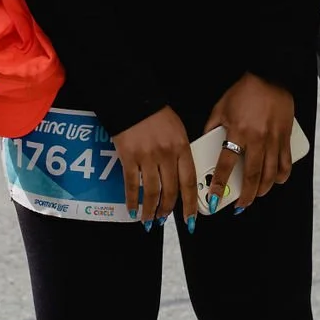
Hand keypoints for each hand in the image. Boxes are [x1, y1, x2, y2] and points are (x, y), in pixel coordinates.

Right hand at [112, 106, 197, 225]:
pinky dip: (133, 201)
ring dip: (151, 210)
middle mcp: (166, 154)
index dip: (190, 204)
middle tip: (164, 219)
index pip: (189, 181)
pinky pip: (132, 185)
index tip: (190, 219)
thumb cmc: (156, 115)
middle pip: (170, 190)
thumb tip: (180, 178)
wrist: (133, 99)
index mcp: (181, 146)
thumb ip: (180, 153)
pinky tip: (133, 209)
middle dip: (167, 210)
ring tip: (149, 220)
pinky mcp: (129, 157)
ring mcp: (147, 157)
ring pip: (152, 192)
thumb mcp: (177, 130)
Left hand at [203, 73, 294, 212]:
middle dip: (245, 196)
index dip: (219, 185)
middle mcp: (256, 138)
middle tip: (240, 205)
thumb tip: (204, 145)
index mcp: (237, 131)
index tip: (214, 200)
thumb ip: (212, 128)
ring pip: (270, 174)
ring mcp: (273, 139)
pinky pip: (285, 163)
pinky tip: (275, 181)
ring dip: (262, 190)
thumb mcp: (221, 108)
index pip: (225, 165)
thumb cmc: (243, 91)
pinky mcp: (286, 137)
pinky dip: (281, 176)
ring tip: (255, 195)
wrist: (269, 75)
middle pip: (251, 176)